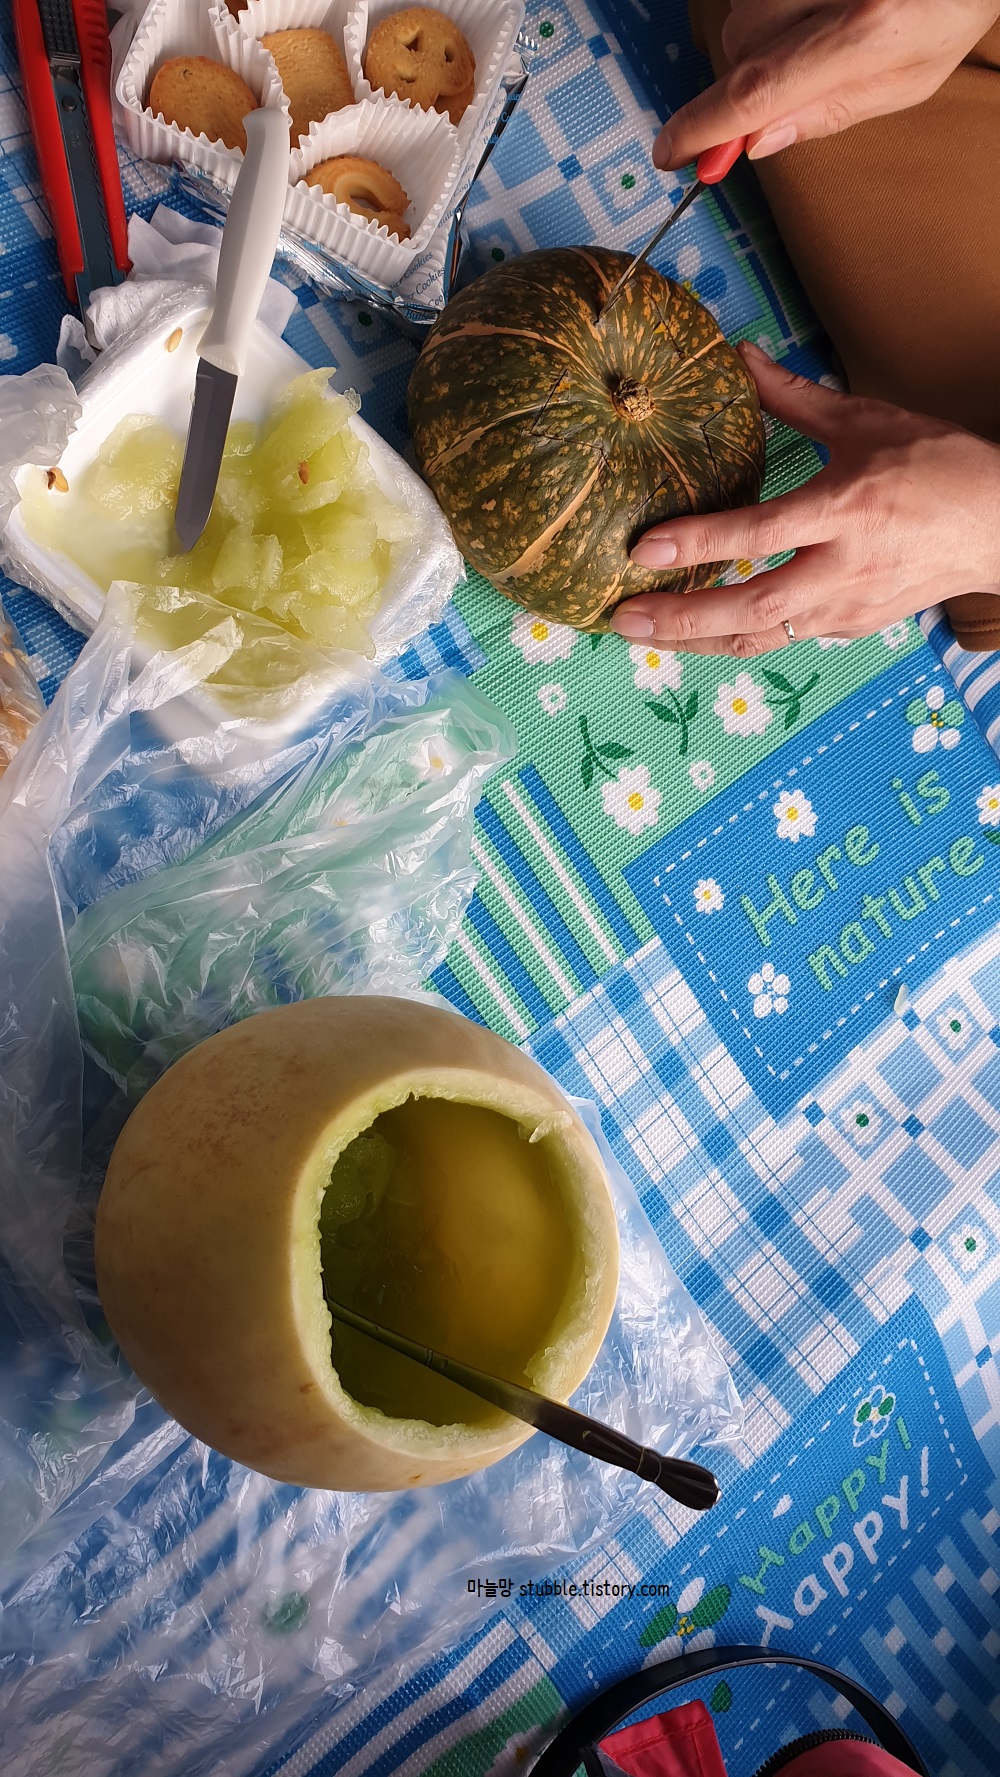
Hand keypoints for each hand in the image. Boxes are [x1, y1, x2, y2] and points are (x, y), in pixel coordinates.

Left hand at [609, 343, 999, 656]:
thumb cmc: (936, 467)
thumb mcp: (865, 422)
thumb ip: (792, 399)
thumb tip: (738, 356)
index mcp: (847, 509)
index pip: (759, 534)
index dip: (699, 544)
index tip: (643, 550)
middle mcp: (844, 569)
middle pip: (751, 609)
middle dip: (681, 620)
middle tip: (620, 619)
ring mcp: (847, 607)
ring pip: (760, 639)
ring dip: (695, 643)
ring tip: (639, 635)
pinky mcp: (850, 629)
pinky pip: (782, 640)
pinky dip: (733, 640)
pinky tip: (692, 633)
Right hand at [654, 0, 999, 167]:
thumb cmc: (950, 7)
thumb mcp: (908, 80)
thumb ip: (830, 112)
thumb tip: (755, 143)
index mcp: (864, 33)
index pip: (757, 91)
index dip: (702, 128)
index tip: (671, 154)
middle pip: (741, 48)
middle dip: (756, 76)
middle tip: (808, 72)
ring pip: (745, 14)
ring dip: (770, 33)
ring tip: (827, 21)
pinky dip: (776, 5)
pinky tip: (817, 2)